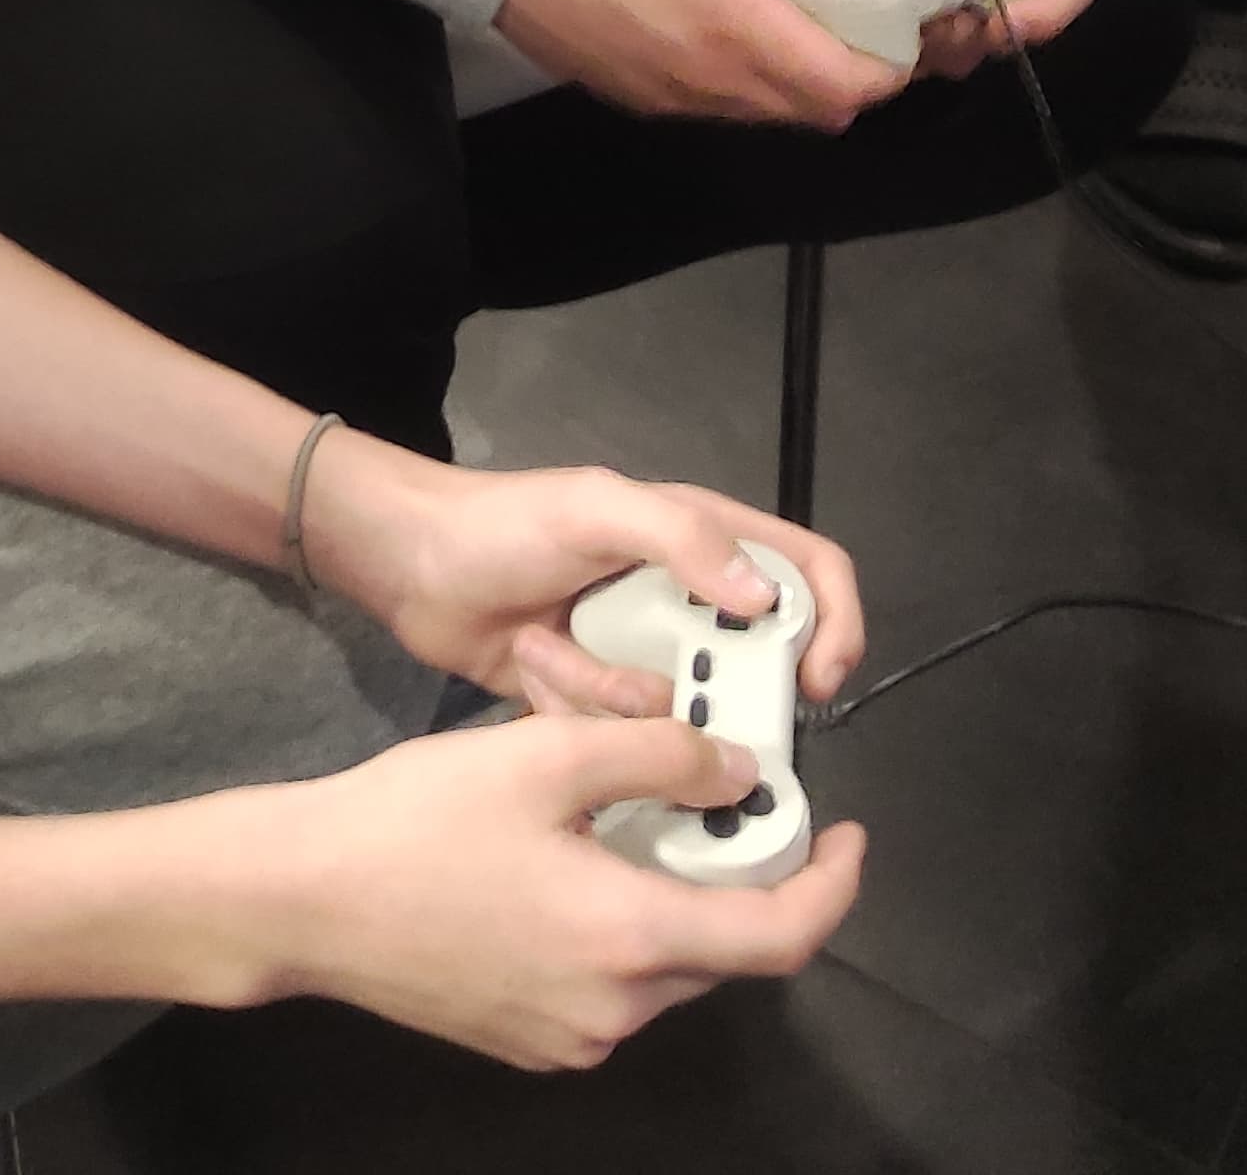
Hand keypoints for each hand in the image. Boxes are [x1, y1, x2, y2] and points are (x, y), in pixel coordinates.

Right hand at [248, 715, 867, 1068]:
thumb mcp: (546, 755)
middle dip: (742, 878)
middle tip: (722, 800)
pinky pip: (611, 986)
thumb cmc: (417, 821)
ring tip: (631, 820)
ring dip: (675, 898)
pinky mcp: (530, 1039)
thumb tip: (734, 768)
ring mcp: (571, 1036)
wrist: (306, 898)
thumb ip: (657, 755)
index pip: (782, 936)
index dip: (831, 885)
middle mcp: (615, 1010)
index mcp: (632, 938)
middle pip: (724, 950)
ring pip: (666, 965)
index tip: (847, 836)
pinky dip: (623, 927)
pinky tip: (574, 867)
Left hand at [297, 434, 864, 711]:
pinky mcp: (599, 703)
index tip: (815, 686)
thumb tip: (764, 599)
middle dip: (714, 695)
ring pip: (683, 715)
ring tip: (549, 653)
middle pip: (753, 668)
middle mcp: (685, 602)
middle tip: (670, 708)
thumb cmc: (504, 523)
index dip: (833, 625)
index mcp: (702, 541)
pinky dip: (578, 709)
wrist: (412, 567)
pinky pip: (624, 737)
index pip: (808, 575)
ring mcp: (642, 657)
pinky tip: (529, 668)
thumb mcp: (594, 508)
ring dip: (614, 696)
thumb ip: (680, 536)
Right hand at [495, 0, 887, 124]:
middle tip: (854, 20)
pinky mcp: (642, 102)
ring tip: (795, 21)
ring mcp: (677, 101)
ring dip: (800, 83)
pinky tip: (730, 30)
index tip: (898, 26)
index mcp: (742, 30)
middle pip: (819, 112)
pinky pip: (722, 109)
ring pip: (770, 115)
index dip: (889, 68)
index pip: (848, 85)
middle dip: (853, 77)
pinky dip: (749, 85)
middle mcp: (717, 84)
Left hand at [813, 0, 1095, 67]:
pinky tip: (872, 25)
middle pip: (1023, 17)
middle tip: (933, 27)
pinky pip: (926, 30)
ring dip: (944, 45)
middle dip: (984, 35)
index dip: (1050, 9)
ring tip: (900, 26)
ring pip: (974, 34)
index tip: (1002, 21)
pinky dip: (907, 41)